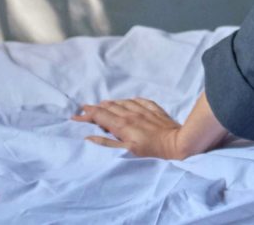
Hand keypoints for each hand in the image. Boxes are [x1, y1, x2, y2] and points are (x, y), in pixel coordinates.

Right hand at [72, 97, 187, 158]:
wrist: (177, 144)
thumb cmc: (152, 152)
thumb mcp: (127, 152)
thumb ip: (107, 144)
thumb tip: (90, 137)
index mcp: (122, 125)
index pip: (100, 116)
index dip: (87, 115)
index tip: (76, 115)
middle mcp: (131, 114)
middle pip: (109, 107)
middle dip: (96, 108)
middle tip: (85, 108)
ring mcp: (144, 110)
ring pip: (123, 102)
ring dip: (112, 103)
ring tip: (103, 104)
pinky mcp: (155, 109)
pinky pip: (140, 101)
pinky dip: (130, 101)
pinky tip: (129, 101)